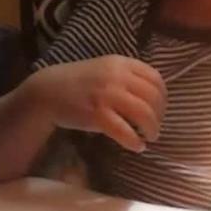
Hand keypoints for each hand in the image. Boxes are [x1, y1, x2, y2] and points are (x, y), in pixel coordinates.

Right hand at [28, 56, 166, 152]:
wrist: (47, 91)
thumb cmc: (79, 82)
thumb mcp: (106, 69)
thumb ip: (128, 77)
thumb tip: (154, 97)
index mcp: (122, 63)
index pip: (156, 79)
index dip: (163, 97)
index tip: (160, 109)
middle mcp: (117, 77)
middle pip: (153, 98)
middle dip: (159, 116)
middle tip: (155, 127)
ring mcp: (107, 95)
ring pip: (144, 114)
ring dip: (152, 129)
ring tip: (150, 137)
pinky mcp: (97, 115)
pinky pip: (125, 131)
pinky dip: (135, 141)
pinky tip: (137, 146)